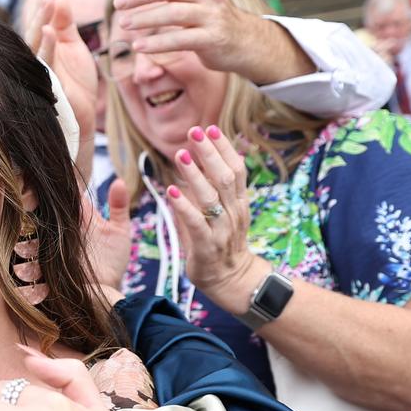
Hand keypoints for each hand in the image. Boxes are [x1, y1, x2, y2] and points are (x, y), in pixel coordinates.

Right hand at [13, 185, 131, 305]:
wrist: (105, 293)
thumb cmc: (113, 263)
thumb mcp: (120, 232)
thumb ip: (119, 207)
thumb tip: (120, 180)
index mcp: (80, 215)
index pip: (68, 192)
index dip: (61, 179)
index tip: (54, 167)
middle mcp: (64, 224)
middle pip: (49, 202)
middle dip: (41, 191)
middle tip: (33, 178)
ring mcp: (53, 239)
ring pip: (36, 218)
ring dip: (30, 209)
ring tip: (25, 196)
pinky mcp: (45, 255)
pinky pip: (31, 242)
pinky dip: (26, 234)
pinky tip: (23, 223)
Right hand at [25, 0, 98, 171]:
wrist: (84, 117)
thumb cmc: (77, 85)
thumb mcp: (74, 48)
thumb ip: (66, 25)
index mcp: (42, 49)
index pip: (40, 23)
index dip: (45, 5)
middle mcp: (36, 60)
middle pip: (34, 31)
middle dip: (41, 11)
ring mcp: (38, 74)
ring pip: (35, 45)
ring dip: (41, 23)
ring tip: (49, 2)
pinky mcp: (44, 86)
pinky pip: (43, 64)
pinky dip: (46, 48)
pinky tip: (50, 31)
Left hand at [114, 0, 313, 84]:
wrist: (245, 42)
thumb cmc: (211, 19)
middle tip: (119, 3)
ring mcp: (212, 16)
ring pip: (174, 13)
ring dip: (145, 18)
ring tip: (124, 24)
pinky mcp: (212, 39)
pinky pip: (180, 39)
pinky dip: (157, 43)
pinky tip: (138, 46)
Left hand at [163, 125, 271, 312]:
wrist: (232, 281)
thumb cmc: (222, 244)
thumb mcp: (224, 214)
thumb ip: (212, 192)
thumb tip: (193, 168)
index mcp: (239, 202)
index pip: (236, 169)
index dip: (224, 148)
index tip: (211, 128)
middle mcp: (234, 212)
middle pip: (225, 177)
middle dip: (210, 153)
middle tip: (195, 132)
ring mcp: (222, 229)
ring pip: (211, 197)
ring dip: (195, 174)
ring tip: (180, 154)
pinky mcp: (207, 246)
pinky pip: (196, 223)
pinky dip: (184, 206)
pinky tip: (172, 191)